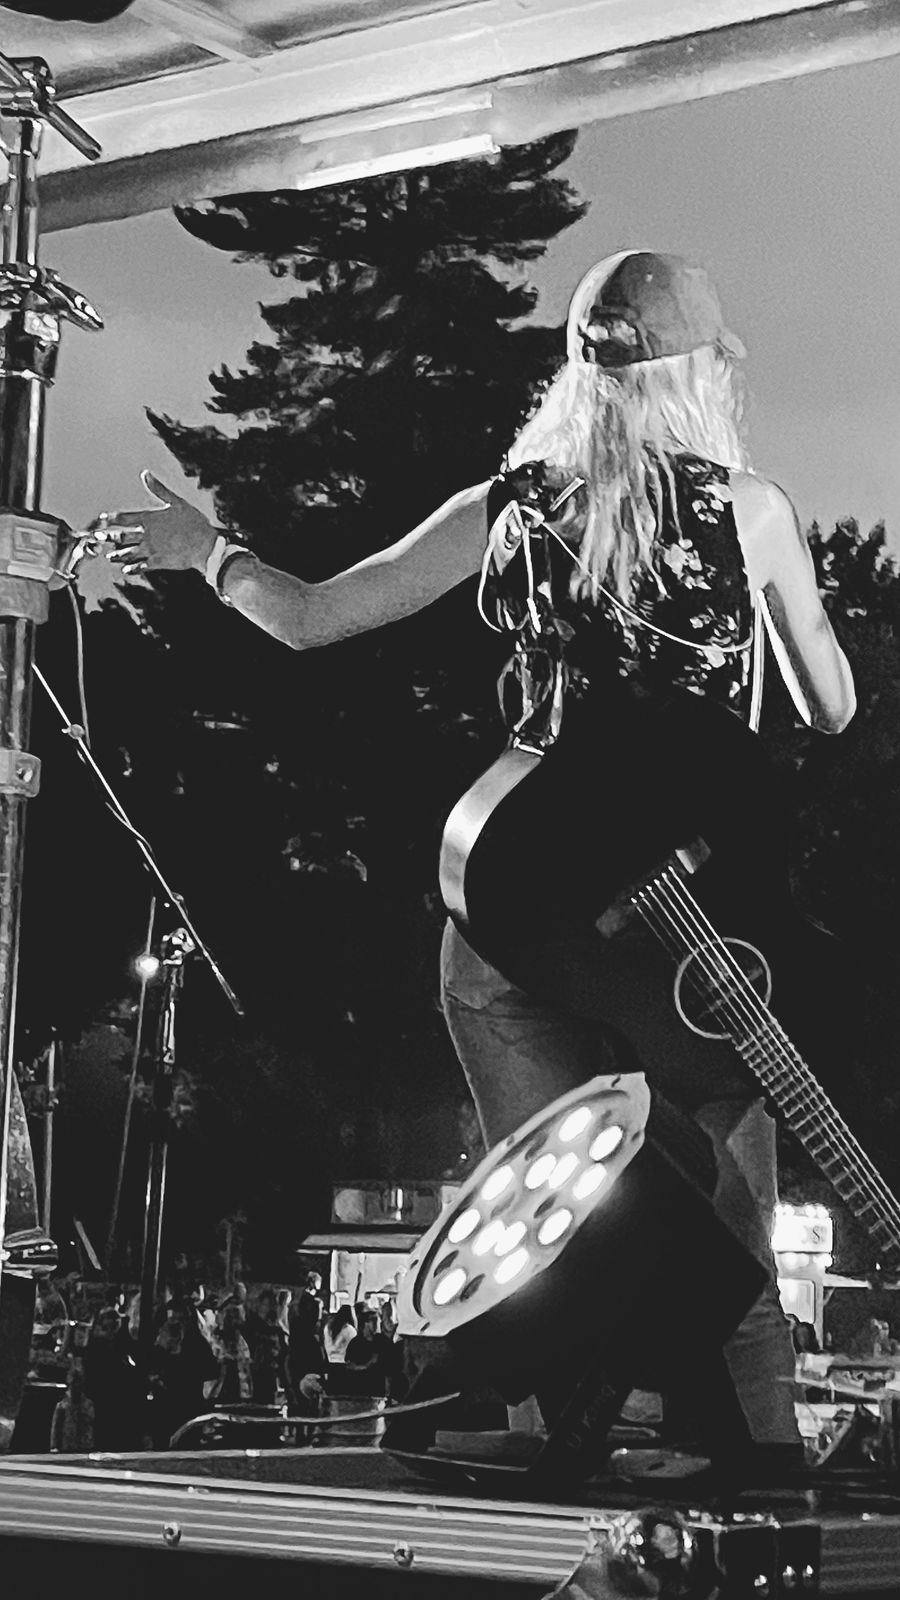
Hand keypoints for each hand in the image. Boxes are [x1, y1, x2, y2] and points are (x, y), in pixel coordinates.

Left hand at [99, 470, 218, 575]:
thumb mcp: (177, 502)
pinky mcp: (158, 563)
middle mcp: (147, 535)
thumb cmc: (193, 522)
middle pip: (121, 536)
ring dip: (117, 555)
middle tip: (97, 537)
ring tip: (109, 557)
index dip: (112, 518)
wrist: (205, 546)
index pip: (124, 518)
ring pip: (128, 553)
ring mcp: (151, 550)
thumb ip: (159, 489)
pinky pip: (140, 566)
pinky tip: (126, 569)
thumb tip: (145, 473)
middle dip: (108, 537)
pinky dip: (132, 568)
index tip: (103, 519)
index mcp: (149, 519)